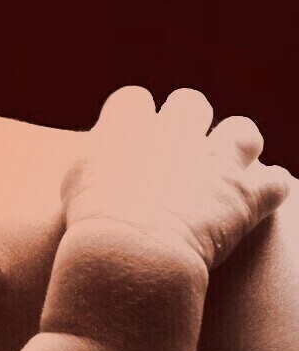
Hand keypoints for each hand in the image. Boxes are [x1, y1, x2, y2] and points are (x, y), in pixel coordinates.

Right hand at [63, 86, 291, 271]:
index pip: (134, 99)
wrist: (131, 251)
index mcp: (128, 127)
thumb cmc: (91, 223)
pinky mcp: (246, 196)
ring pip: (243, 132)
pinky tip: (259, 198)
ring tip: (229, 168)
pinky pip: (275, 182)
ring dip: (238, 147)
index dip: (136, 117)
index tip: (132, 137)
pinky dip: (269, 189)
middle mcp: (175, 133)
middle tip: (181, 150)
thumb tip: (99, 160)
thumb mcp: (74, 182)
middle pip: (190, 103)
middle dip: (189, 122)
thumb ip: (92, 161)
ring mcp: (215, 162)